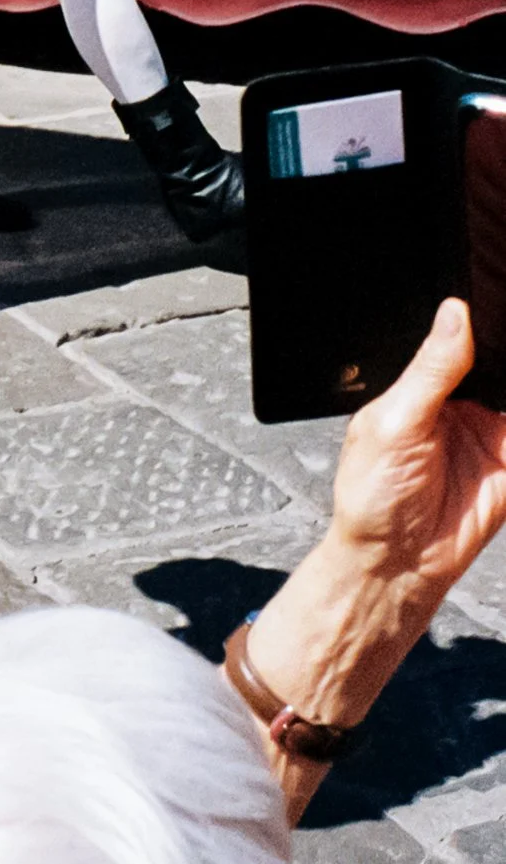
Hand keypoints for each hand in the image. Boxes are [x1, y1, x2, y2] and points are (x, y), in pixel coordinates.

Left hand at [326, 296, 505, 614]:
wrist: (395, 564)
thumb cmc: (372, 494)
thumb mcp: (395, 423)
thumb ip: (432, 371)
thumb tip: (455, 313)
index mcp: (424, 384)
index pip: (463, 339)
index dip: (485, 321)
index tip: (502, 299)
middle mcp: (462, 402)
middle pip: (501, 361)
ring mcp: (492, 432)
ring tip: (504, 404)